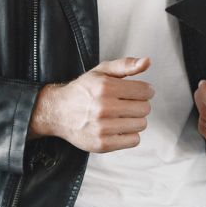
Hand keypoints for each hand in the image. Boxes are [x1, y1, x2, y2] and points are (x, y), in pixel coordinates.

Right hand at [30, 57, 153, 152]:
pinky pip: (134, 140)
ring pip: (141, 124)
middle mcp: (103, 107)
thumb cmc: (83, 90)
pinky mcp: (102, 144)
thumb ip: (126, 65)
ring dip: (135, 120)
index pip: (145, 91)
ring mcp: (102, 128)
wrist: (58, 112)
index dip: (145, 90)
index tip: (138, 92)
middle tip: (127, 103)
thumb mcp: (101, 71)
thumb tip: (147, 62)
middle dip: (140, 104)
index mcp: (105, 87)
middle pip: (144, 108)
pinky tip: (118, 127)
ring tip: (121, 115)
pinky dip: (129, 134)